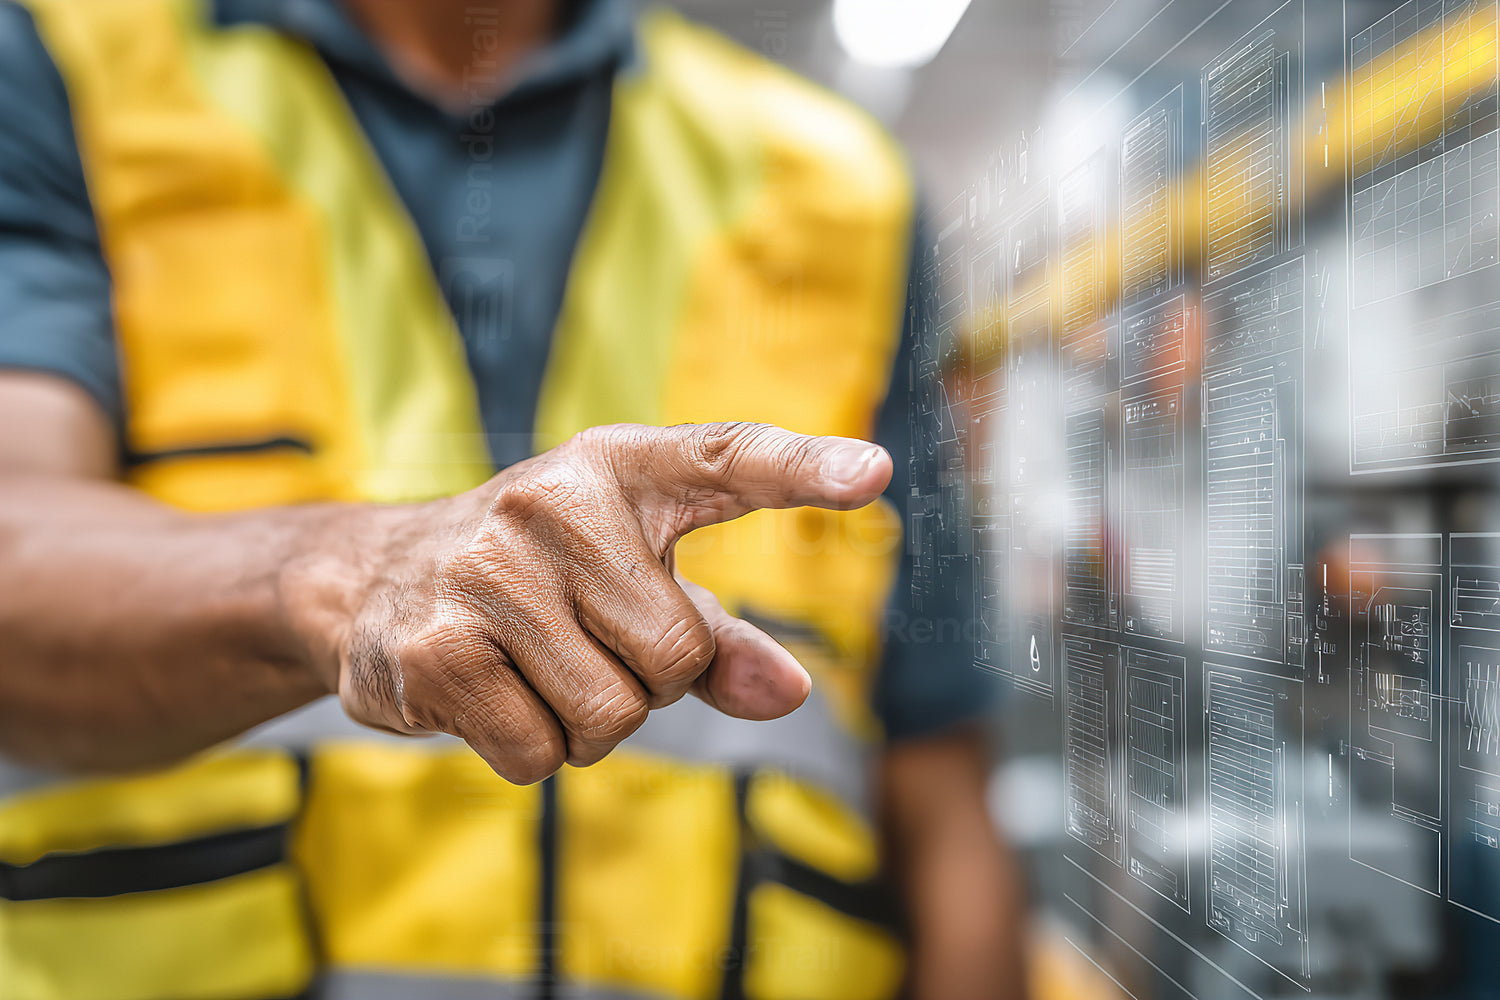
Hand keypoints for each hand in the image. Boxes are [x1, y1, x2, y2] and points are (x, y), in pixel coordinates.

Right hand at [292, 423, 891, 782]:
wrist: (373, 577)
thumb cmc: (539, 577)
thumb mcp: (629, 582)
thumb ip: (716, 639)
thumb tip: (792, 692)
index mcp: (620, 469)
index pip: (728, 458)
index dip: (804, 467)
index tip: (874, 473)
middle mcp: (553, 503)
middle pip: (675, 657)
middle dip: (646, 682)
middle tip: (584, 642)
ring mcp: (486, 573)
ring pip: (611, 718)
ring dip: (588, 725)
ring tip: (536, 667)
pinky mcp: (435, 649)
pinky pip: (539, 755)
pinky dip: (529, 751)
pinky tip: (489, 693)